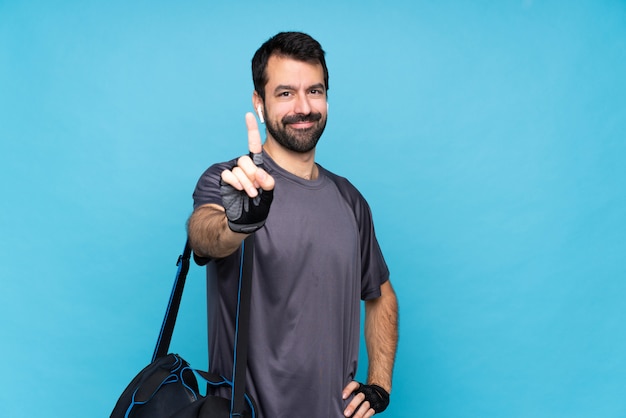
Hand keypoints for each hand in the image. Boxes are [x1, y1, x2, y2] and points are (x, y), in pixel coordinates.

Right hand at [220, 113, 274, 232]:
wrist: (245, 220)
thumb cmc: (259, 207)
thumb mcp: (269, 194)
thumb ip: (268, 183)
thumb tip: (259, 172)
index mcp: (257, 167)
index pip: (254, 145)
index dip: (251, 130)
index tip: (248, 114)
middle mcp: (245, 168)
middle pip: (246, 159)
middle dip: (254, 173)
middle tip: (258, 187)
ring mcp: (235, 173)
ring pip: (239, 167)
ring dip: (246, 181)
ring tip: (251, 193)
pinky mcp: (226, 180)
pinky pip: (228, 174)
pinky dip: (235, 182)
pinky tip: (241, 190)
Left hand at [342, 381, 389, 416]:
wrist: (378, 394)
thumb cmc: (360, 393)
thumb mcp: (356, 390)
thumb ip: (349, 394)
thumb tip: (336, 400)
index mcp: (359, 386)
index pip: (354, 385)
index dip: (348, 389)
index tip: (343, 396)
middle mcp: (365, 392)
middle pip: (359, 397)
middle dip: (352, 406)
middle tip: (346, 414)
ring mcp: (371, 399)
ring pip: (365, 406)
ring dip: (359, 414)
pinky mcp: (375, 406)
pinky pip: (371, 411)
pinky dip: (365, 416)